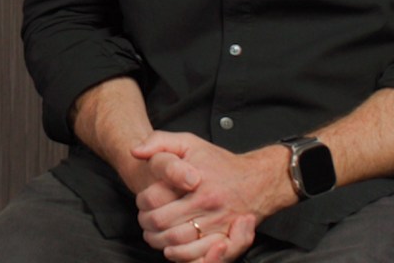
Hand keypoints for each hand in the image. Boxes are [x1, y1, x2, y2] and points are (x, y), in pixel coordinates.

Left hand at [130, 133, 285, 261]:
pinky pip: (199, 256)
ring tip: (154, 235)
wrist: (258, 180)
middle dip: (147, 224)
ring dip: (159, 242)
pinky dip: (182, 257)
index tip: (142, 202)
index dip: (142, 202)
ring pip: (178, 243)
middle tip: (145, 221)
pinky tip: (172, 250)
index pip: (155, 199)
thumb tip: (136, 151)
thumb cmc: (220, 163)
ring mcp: (217, 225)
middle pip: (163, 223)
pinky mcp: (226, 240)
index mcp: (196, 183)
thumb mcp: (189, 142)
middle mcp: (208, 205)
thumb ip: (159, 141)